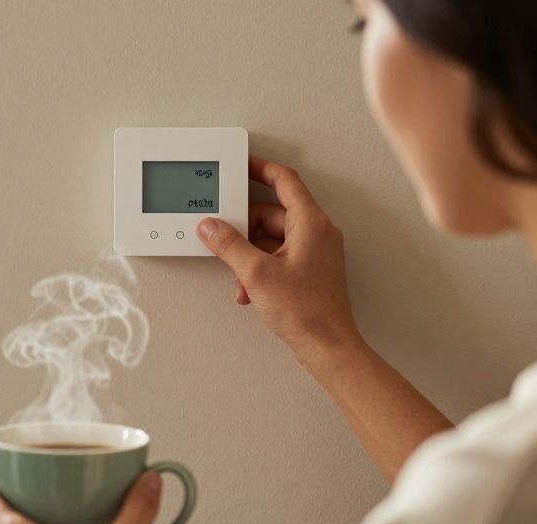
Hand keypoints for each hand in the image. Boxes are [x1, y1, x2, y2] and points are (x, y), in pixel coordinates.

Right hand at [196, 155, 360, 362]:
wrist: (326, 345)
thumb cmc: (306, 311)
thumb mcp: (256, 274)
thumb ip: (229, 245)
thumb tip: (210, 227)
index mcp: (311, 224)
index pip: (284, 181)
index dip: (260, 169)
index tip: (241, 164)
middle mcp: (316, 233)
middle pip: (271, 214)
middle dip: (244, 231)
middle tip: (222, 237)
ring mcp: (313, 252)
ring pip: (270, 239)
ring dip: (248, 256)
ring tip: (240, 278)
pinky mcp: (307, 270)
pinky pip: (276, 257)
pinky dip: (258, 269)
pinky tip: (248, 289)